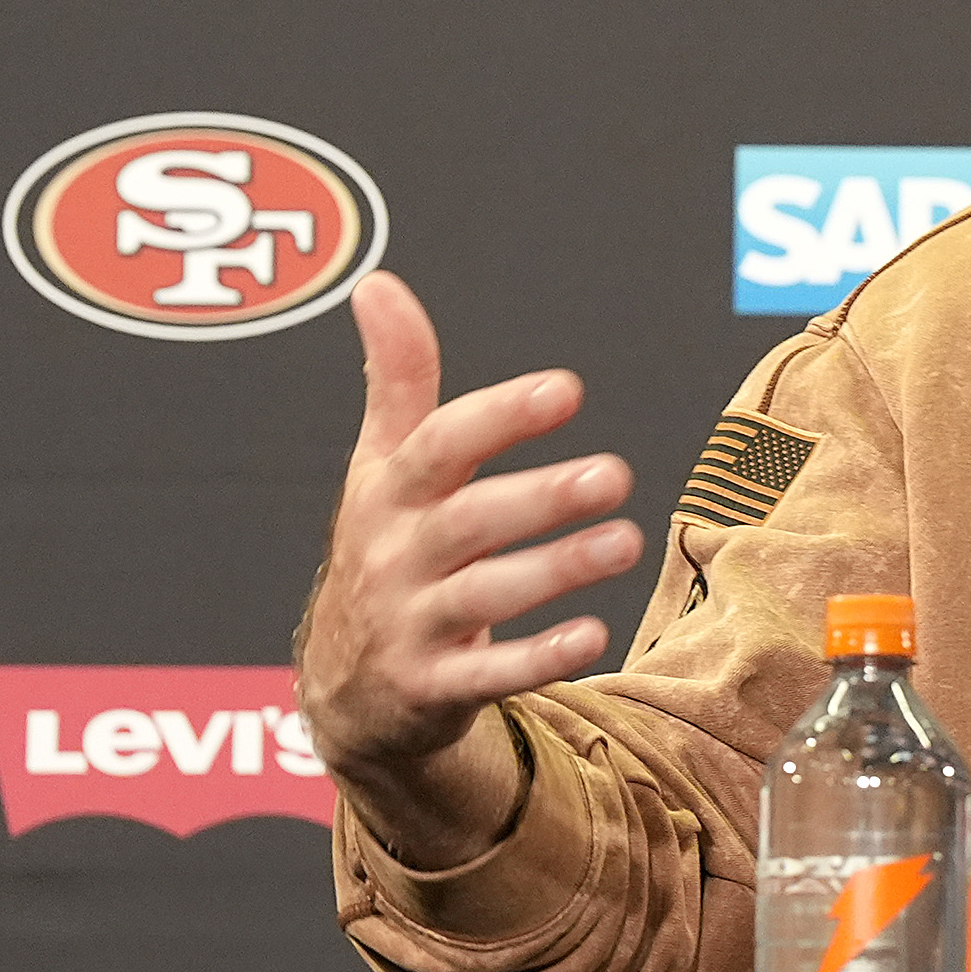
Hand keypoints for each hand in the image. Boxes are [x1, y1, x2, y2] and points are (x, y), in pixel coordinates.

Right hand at [296, 273, 641, 863]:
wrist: (344, 688)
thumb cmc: (384, 551)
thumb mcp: (380, 467)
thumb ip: (396, 379)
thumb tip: (378, 283)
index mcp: (388, 492)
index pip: (439, 444)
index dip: (499, 416)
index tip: (566, 389)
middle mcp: (393, 555)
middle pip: (468, 520)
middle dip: (540, 497)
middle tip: (615, 474)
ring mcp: (409, 625)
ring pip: (486, 595)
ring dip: (556, 569)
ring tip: (626, 541)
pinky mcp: (430, 689)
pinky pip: (487, 676)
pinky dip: (538, 658)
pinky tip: (595, 637)